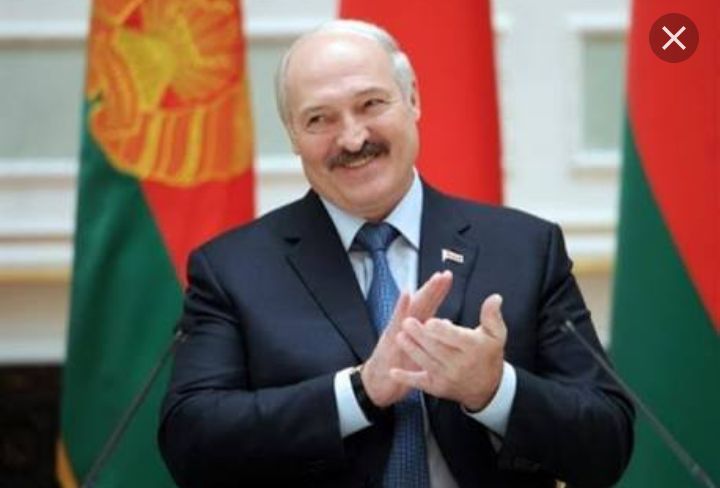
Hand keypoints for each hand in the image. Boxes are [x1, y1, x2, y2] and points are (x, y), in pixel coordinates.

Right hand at [361, 271, 452, 406]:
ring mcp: (397, 329)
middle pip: (422, 302)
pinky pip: (396, 320)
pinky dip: (401, 306)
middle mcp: (405, 324)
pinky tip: (406, 294)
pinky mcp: (389, 337)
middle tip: (445, 274)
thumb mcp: (419, 352)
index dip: (438, 292)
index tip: (448, 278)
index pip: (429, 305)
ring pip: (412, 308)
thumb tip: (449, 324)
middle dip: (433, 288)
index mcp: (414, 327)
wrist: (378, 383)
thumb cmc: (399, 366)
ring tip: (433, 280)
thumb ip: (432, 336)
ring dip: (423, 292)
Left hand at [390, 293, 506, 410]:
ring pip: (426, 362)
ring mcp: (446, 377)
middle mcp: (459, 364)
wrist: (487, 388)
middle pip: (437, 348)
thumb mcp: (496, 335)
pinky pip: (420, 381)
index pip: (455, 338)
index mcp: (472, 348)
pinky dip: (406, 377)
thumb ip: (492, 316)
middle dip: (420, 336)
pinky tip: (394, 371)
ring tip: (400, 337)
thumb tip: (494, 298)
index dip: (442, 330)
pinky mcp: (437, 387)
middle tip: (407, 322)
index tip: (430, 321)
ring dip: (411, 350)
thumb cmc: (488, 355)